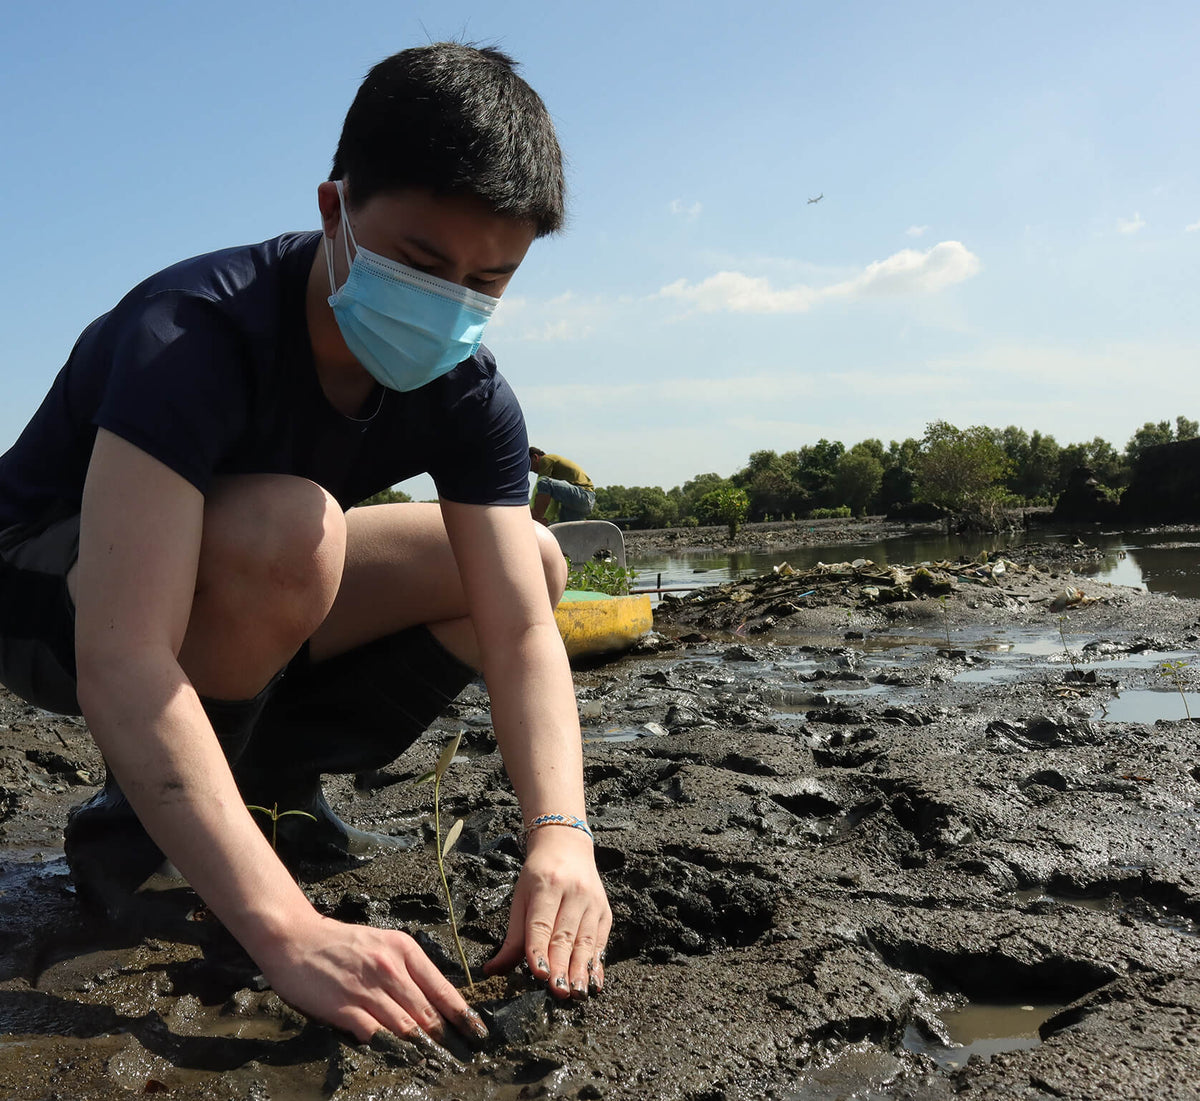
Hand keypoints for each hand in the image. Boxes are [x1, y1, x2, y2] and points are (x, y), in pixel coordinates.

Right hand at [257, 912, 488, 1044]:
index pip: (442, 987)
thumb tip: (431, 1000)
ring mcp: (368, 989)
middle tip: (462, 1058)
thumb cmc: (340, 943)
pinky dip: (390, 1049)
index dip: (462, 1014)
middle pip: (428, 1011)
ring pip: (406, 1026)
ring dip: (423, 1049)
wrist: (295, 938)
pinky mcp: (345, 1007)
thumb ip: (406, 969)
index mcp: (404, 949)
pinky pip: (375, 1035)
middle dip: (447, 1038)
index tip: (477, 1033)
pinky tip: (400, 1060)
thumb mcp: (381, 943)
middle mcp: (391, 968)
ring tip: (438, 1065)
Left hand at [484, 826, 610, 998]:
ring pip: (586, 940)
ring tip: (576, 993)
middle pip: (565, 935)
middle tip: (558, 992)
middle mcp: (573, 892)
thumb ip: (512, 938)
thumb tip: (492, 971)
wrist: (567, 846)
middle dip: (562, 966)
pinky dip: (596, 964)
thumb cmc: (538, 876)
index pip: (541, 923)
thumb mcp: (520, 897)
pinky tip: (593, 982)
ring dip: (581, 970)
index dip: (539, 949)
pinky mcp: (605, 911)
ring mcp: (593, 901)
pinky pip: (601, 941)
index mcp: (546, 885)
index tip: (538, 974)